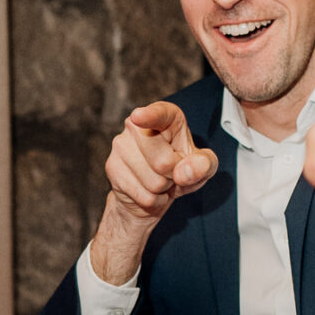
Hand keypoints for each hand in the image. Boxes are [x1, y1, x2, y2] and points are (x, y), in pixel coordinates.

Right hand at [91, 101, 217, 282]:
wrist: (153, 200)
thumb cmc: (181, 176)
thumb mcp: (201, 171)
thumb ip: (202, 166)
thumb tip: (185, 167)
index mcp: (167, 122)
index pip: (162, 113)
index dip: (152, 115)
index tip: (139, 118)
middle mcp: (139, 128)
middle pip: (159, 155)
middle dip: (171, 175)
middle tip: (171, 178)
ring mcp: (121, 146)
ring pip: (147, 176)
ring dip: (159, 189)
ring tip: (159, 186)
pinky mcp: (111, 167)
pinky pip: (136, 190)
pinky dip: (148, 199)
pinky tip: (147, 194)